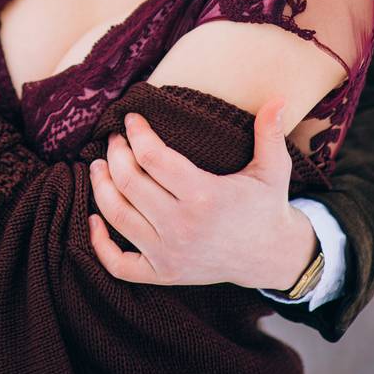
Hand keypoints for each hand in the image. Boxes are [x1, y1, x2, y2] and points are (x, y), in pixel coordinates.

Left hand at [86, 97, 315, 288]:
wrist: (271, 257)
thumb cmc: (267, 207)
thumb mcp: (273, 169)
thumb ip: (270, 133)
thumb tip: (279, 99)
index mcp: (204, 196)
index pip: (152, 157)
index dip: (136, 133)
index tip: (131, 119)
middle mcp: (182, 227)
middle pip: (128, 182)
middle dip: (115, 154)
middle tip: (114, 139)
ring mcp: (169, 254)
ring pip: (117, 216)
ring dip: (100, 187)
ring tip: (98, 166)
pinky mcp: (163, 274)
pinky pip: (118, 264)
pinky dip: (99, 243)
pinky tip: (94, 218)